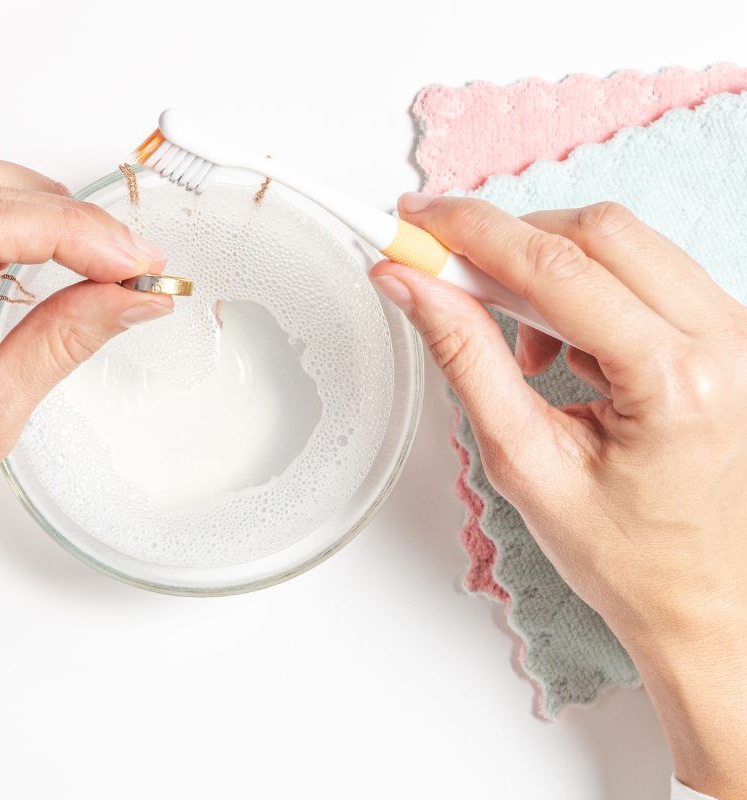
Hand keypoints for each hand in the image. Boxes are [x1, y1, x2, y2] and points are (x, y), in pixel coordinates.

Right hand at [371, 195, 746, 796]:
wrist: (710, 602)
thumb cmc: (632, 558)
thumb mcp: (525, 461)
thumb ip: (465, 358)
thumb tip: (414, 288)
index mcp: (676, 381)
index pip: (556, 266)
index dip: (472, 232)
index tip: (416, 222)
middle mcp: (726, 343)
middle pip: (598, 230)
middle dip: (511, 241)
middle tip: (449, 274)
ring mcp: (739, 335)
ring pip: (626, 242)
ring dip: (552, 268)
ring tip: (520, 346)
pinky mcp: (732, 336)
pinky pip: (650, 272)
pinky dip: (589, 291)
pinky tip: (565, 352)